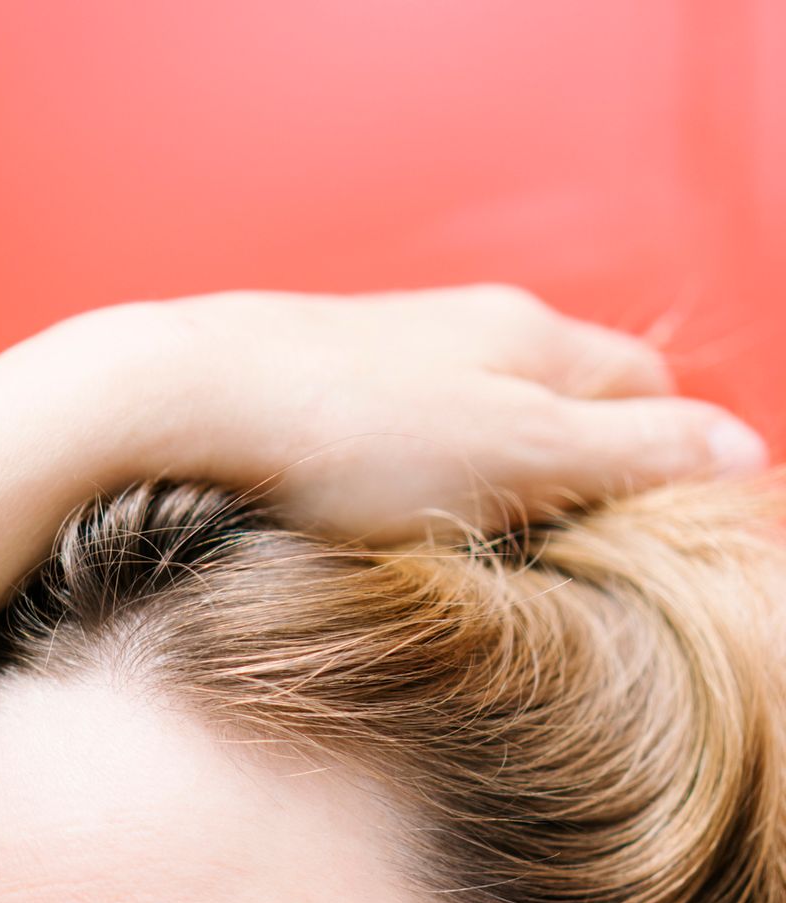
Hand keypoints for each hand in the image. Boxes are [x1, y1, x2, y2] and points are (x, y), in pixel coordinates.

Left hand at [75, 285, 768, 540]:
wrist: (187, 403)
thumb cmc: (352, 436)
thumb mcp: (517, 455)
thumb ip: (629, 455)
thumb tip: (741, 454)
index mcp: (535, 339)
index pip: (647, 390)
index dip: (661, 463)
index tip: (646, 540)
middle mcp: (472, 328)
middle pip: (570, 397)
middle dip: (585, 470)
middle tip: (568, 558)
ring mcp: (396, 353)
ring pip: (486, 416)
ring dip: (502, 478)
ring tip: (483, 550)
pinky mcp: (328, 387)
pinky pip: (409, 437)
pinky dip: (426, 481)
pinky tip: (391, 526)